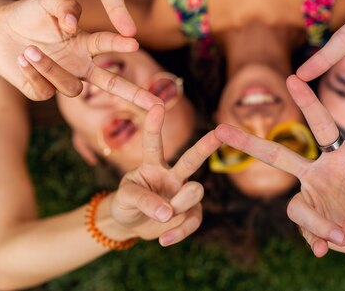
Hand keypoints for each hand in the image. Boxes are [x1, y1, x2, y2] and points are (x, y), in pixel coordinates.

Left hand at [0, 0, 158, 106]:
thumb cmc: (28, 13)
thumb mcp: (47, 1)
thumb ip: (65, 7)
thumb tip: (74, 27)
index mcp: (86, 44)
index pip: (108, 46)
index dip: (119, 45)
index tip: (133, 43)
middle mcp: (80, 65)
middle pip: (114, 85)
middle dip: (136, 96)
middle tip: (157, 106)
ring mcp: (63, 80)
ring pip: (73, 89)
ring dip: (51, 68)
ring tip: (29, 50)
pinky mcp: (42, 91)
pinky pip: (46, 91)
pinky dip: (33, 74)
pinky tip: (21, 59)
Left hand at [112, 105, 221, 245]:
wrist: (131, 225)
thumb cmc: (126, 203)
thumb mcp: (125, 199)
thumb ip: (144, 200)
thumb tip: (168, 212)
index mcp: (152, 164)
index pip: (154, 142)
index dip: (155, 125)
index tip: (157, 105)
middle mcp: (172, 174)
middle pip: (192, 158)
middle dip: (206, 145)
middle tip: (219, 133)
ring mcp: (183, 193)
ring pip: (195, 191)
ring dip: (180, 204)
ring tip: (164, 215)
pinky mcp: (189, 213)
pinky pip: (192, 220)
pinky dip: (179, 231)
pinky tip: (164, 239)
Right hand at [215, 75, 344, 256]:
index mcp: (339, 159)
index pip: (322, 126)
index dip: (308, 103)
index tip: (292, 78)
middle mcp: (318, 174)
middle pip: (278, 156)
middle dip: (249, 143)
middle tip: (220, 129)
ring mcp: (311, 198)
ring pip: (295, 207)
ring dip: (316, 224)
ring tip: (343, 238)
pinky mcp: (311, 224)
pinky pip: (304, 233)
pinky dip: (317, 242)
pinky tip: (328, 249)